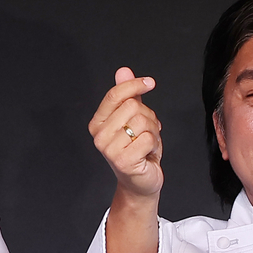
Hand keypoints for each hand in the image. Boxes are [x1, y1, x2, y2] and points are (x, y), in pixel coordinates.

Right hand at [88, 68, 163, 202]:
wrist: (140, 181)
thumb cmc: (137, 150)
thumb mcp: (133, 119)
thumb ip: (127, 95)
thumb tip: (123, 71)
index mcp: (98, 123)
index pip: (115, 95)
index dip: (134, 85)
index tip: (149, 82)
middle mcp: (99, 136)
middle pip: (132, 106)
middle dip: (148, 116)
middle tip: (146, 131)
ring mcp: (109, 150)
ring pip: (143, 121)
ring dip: (153, 131)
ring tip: (147, 143)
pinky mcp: (123, 161)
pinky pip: (149, 138)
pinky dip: (155, 145)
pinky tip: (148, 154)